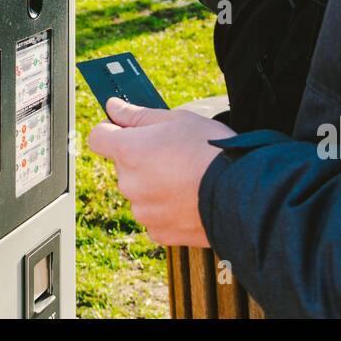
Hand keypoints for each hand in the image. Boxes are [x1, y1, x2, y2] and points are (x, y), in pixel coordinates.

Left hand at [87, 97, 235, 246]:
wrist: (242, 195)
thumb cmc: (211, 152)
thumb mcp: (177, 119)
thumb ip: (138, 115)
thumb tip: (113, 108)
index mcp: (129, 151)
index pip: (98, 137)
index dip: (110, 130)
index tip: (124, 128)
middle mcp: (129, 183)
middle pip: (124, 166)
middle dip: (142, 159)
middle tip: (173, 153)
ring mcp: (143, 211)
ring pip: (141, 192)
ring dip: (155, 185)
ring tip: (188, 177)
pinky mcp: (159, 232)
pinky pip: (156, 216)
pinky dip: (168, 208)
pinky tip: (190, 198)